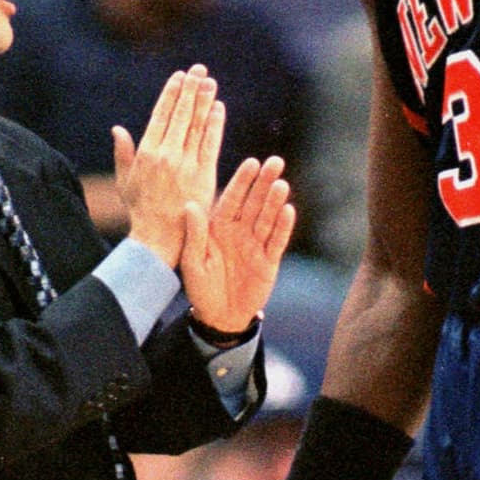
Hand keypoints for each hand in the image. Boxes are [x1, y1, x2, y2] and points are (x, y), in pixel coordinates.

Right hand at [114, 66, 221, 267]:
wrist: (159, 238)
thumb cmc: (140, 211)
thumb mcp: (125, 182)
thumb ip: (123, 153)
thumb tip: (117, 129)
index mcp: (146, 153)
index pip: (161, 115)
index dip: (171, 93)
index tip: (179, 76)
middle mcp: (166, 154)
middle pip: (181, 114)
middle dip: (190, 89)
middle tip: (199, 69)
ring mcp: (186, 164)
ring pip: (196, 125)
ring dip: (204, 101)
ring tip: (210, 82)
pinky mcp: (204, 175)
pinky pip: (211, 144)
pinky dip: (215, 124)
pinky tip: (219, 108)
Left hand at [182, 156, 294, 330]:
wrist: (219, 317)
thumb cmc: (201, 288)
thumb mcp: (193, 262)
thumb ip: (194, 234)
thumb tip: (190, 205)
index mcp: (219, 227)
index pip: (232, 199)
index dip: (242, 181)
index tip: (252, 163)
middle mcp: (239, 231)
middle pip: (254, 203)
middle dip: (264, 183)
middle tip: (275, 162)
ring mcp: (256, 245)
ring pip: (267, 219)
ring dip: (275, 202)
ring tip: (282, 184)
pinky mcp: (269, 261)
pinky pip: (277, 241)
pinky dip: (283, 227)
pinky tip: (289, 210)